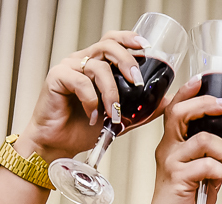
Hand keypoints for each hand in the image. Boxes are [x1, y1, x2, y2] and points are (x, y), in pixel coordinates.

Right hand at [17, 31, 150, 161]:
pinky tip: (92, 116)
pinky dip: (91, 100)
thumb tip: (165, 102)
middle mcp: (82, 61)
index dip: (129, 39)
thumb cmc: (82, 130)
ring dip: (111, 91)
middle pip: (108, 45)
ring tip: (113, 113)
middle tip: (137, 82)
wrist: (58, 146)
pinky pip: (80, 81)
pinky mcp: (56, 77)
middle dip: (127, 61)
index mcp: (95, 65)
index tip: (146, 47)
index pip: (113, 41)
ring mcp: (68, 67)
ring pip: (98, 67)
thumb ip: (140, 110)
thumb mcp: (118, 119)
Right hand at [142, 77, 221, 203]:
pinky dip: (219, 170)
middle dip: (206, 104)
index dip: (188, 91)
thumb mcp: (209, 176)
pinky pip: (205, 165)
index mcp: (174, 144)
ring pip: (201, 139)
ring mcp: (171, 163)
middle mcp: (168, 149)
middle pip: (181, 112)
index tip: (203, 81)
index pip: (176, 108)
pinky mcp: (177, 179)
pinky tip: (217, 179)